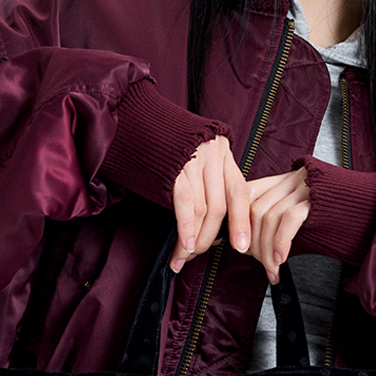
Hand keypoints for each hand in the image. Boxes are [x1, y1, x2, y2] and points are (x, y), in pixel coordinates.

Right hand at [170, 136, 249, 271]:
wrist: (133, 120)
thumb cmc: (162, 144)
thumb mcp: (194, 158)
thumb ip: (207, 183)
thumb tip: (209, 224)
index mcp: (222, 152)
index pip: (239, 192)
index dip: (241, 222)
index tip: (242, 246)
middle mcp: (213, 153)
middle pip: (220, 206)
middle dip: (210, 237)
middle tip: (198, 255)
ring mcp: (194, 159)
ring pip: (203, 209)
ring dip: (194, 239)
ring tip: (184, 256)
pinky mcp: (174, 166)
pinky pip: (185, 204)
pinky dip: (186, 228)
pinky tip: (183, 244)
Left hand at [245, 169, 309, 283]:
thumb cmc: (341, 219)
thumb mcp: (304, 214)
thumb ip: (278, 219)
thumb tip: (249, 245)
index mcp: (286, 179)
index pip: (248, 194)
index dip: (239, 222)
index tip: (240, 246)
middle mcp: (294, 178)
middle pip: (255, 209)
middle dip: (253, 243)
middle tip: (260, 263)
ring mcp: (306, 187)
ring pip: (268, 216)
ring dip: (265, 250)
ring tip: (273, 269)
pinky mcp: (318, 200)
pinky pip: (289, 220)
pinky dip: (280, 243)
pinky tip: (281, 260)